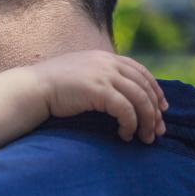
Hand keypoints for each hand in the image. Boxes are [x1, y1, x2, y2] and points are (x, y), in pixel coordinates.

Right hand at [28, 50, 167, 143]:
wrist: (32, 88)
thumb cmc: (52, 87)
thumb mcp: (80, 74)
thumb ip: (98, 77)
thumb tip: (115, 93)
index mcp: (105, 57)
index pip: (141, 71)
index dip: (155, 90)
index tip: (162, 108)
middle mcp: (108, 63)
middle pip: (145, 86)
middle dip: (155, 110)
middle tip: (159, 130)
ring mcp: (104, 75)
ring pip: (140, 99)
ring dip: (147, 121)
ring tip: (146, 138)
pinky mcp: (98, 90)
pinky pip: (125, 110)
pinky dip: (130, 124)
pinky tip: (125, 135)